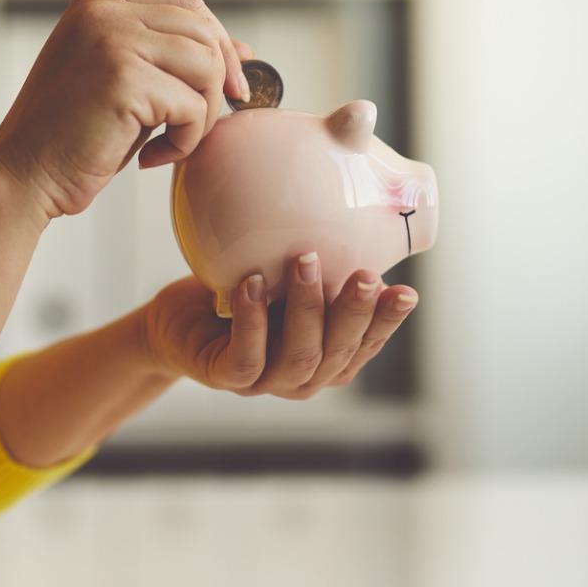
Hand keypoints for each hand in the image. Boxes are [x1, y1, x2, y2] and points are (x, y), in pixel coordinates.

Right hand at [0, 0, 250, 217]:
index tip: (227, 89)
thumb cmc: (70, 139)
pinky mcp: (123, 79)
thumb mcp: (127, 87)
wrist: (22, 176)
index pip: (187, 6)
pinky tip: (150, 157)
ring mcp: (112, 41)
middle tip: (202, 125)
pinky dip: (184, 141)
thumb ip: (172, 61)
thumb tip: (243, 50)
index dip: (218, 45)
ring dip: (201, 115)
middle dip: (218, 81)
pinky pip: (192, 107)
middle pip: (203, 30)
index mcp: (99, 4)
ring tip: (171, 143)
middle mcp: (104, 12)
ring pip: (205, 66)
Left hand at [141, 255, 418, 398]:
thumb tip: (356, 204)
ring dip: (306, 308)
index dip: (387, 322)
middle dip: (354, 313)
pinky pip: (246, 358)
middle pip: (338, 353)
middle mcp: (304, 376)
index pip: (366, 344)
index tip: (407, 292)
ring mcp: (266, 382)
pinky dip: (252, 321)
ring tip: (304, 261)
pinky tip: (253, 285)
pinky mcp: (226, 378)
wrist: (180, 321)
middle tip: (366, 274)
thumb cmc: (245, 294)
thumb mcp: (287, 277)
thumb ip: (322, 264)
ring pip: (299, 357)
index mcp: (329, 357)